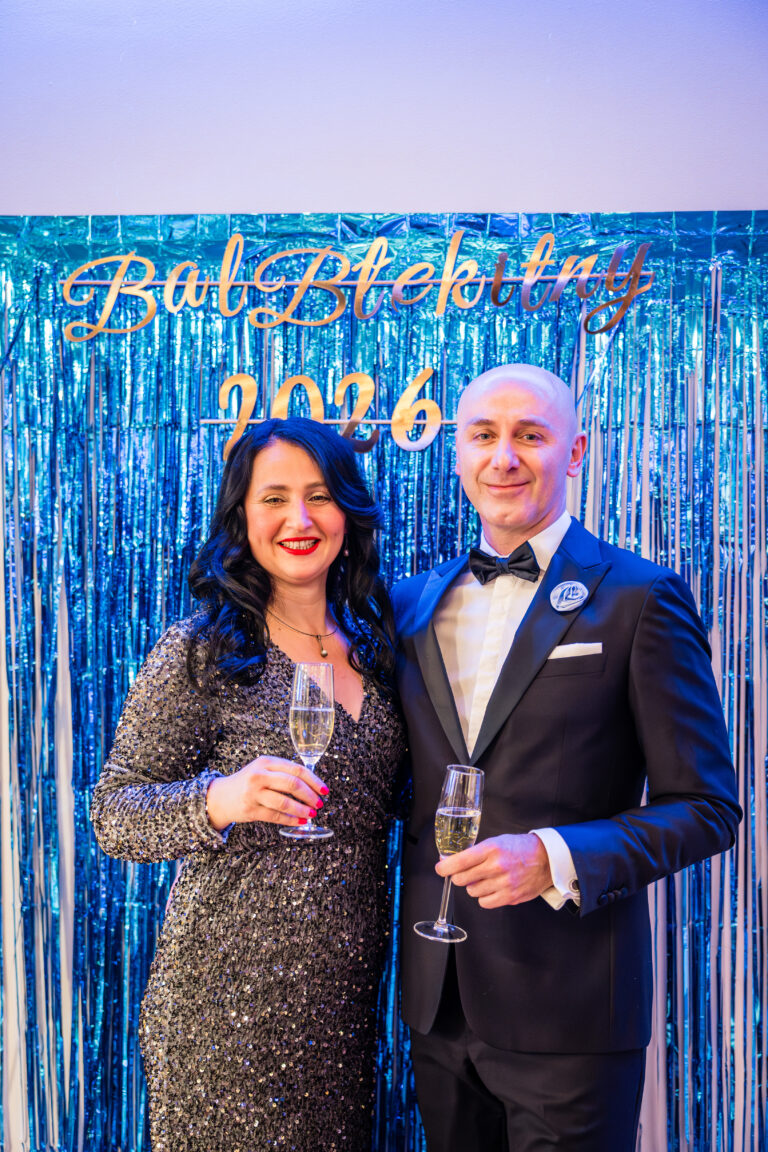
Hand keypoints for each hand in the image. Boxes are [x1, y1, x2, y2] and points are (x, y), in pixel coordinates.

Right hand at [206, 756, 327, 830]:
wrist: (221, 796)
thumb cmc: (248, 782)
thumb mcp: (263, 769)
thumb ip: (283, 772)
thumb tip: (313, 784)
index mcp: (266, 762)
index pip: (296, 769)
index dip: (314, 781)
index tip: (325, 790)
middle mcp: (259, 775)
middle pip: (292, 784)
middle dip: (310, 796)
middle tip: (319, 803)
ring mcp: (253, 793)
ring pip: (284, 802)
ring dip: (302, 810)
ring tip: (311, 814)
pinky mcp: (250, 810)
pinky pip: (275, 816)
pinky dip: (290, 820)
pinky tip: (299, 821)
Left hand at [435, 833, 552, 907]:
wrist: (546, 859)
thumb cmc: (519, 848)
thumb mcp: (497, 841)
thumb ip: (476, 852)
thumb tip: (452, 862)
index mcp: (492, 849)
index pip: (461, 861)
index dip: (445, 867)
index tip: (440, 869)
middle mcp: (497, 867)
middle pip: (462, 879)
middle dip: (459, 876)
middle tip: (465, 873)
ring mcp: (504, 883)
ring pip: (472, 891)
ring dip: (473, 886)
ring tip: (485, 878)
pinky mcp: (510, 897)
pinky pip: (484, 903)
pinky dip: (484, 897)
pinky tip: (491, 888)